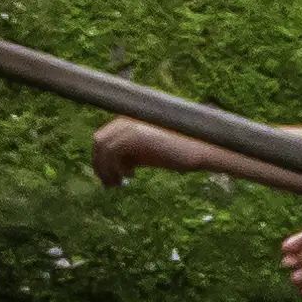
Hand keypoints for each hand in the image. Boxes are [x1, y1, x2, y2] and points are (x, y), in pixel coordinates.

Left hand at [89, 116, 215, 188]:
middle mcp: (128, 117)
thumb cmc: (179, 152)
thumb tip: (113, 169)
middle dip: (99, 164)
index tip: (110, 176)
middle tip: (109, 183)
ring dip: (105, 169)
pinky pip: (113, 152)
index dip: (102, 158)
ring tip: (116, 184)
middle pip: (99, 140)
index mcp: (130, 119)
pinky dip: (114, 168)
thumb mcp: (149, 154)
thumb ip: (130, 156)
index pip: (103, 136)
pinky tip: (128, 177)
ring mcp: (132, 123)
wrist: (202, 148)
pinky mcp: (137, 133)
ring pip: (103, 147)